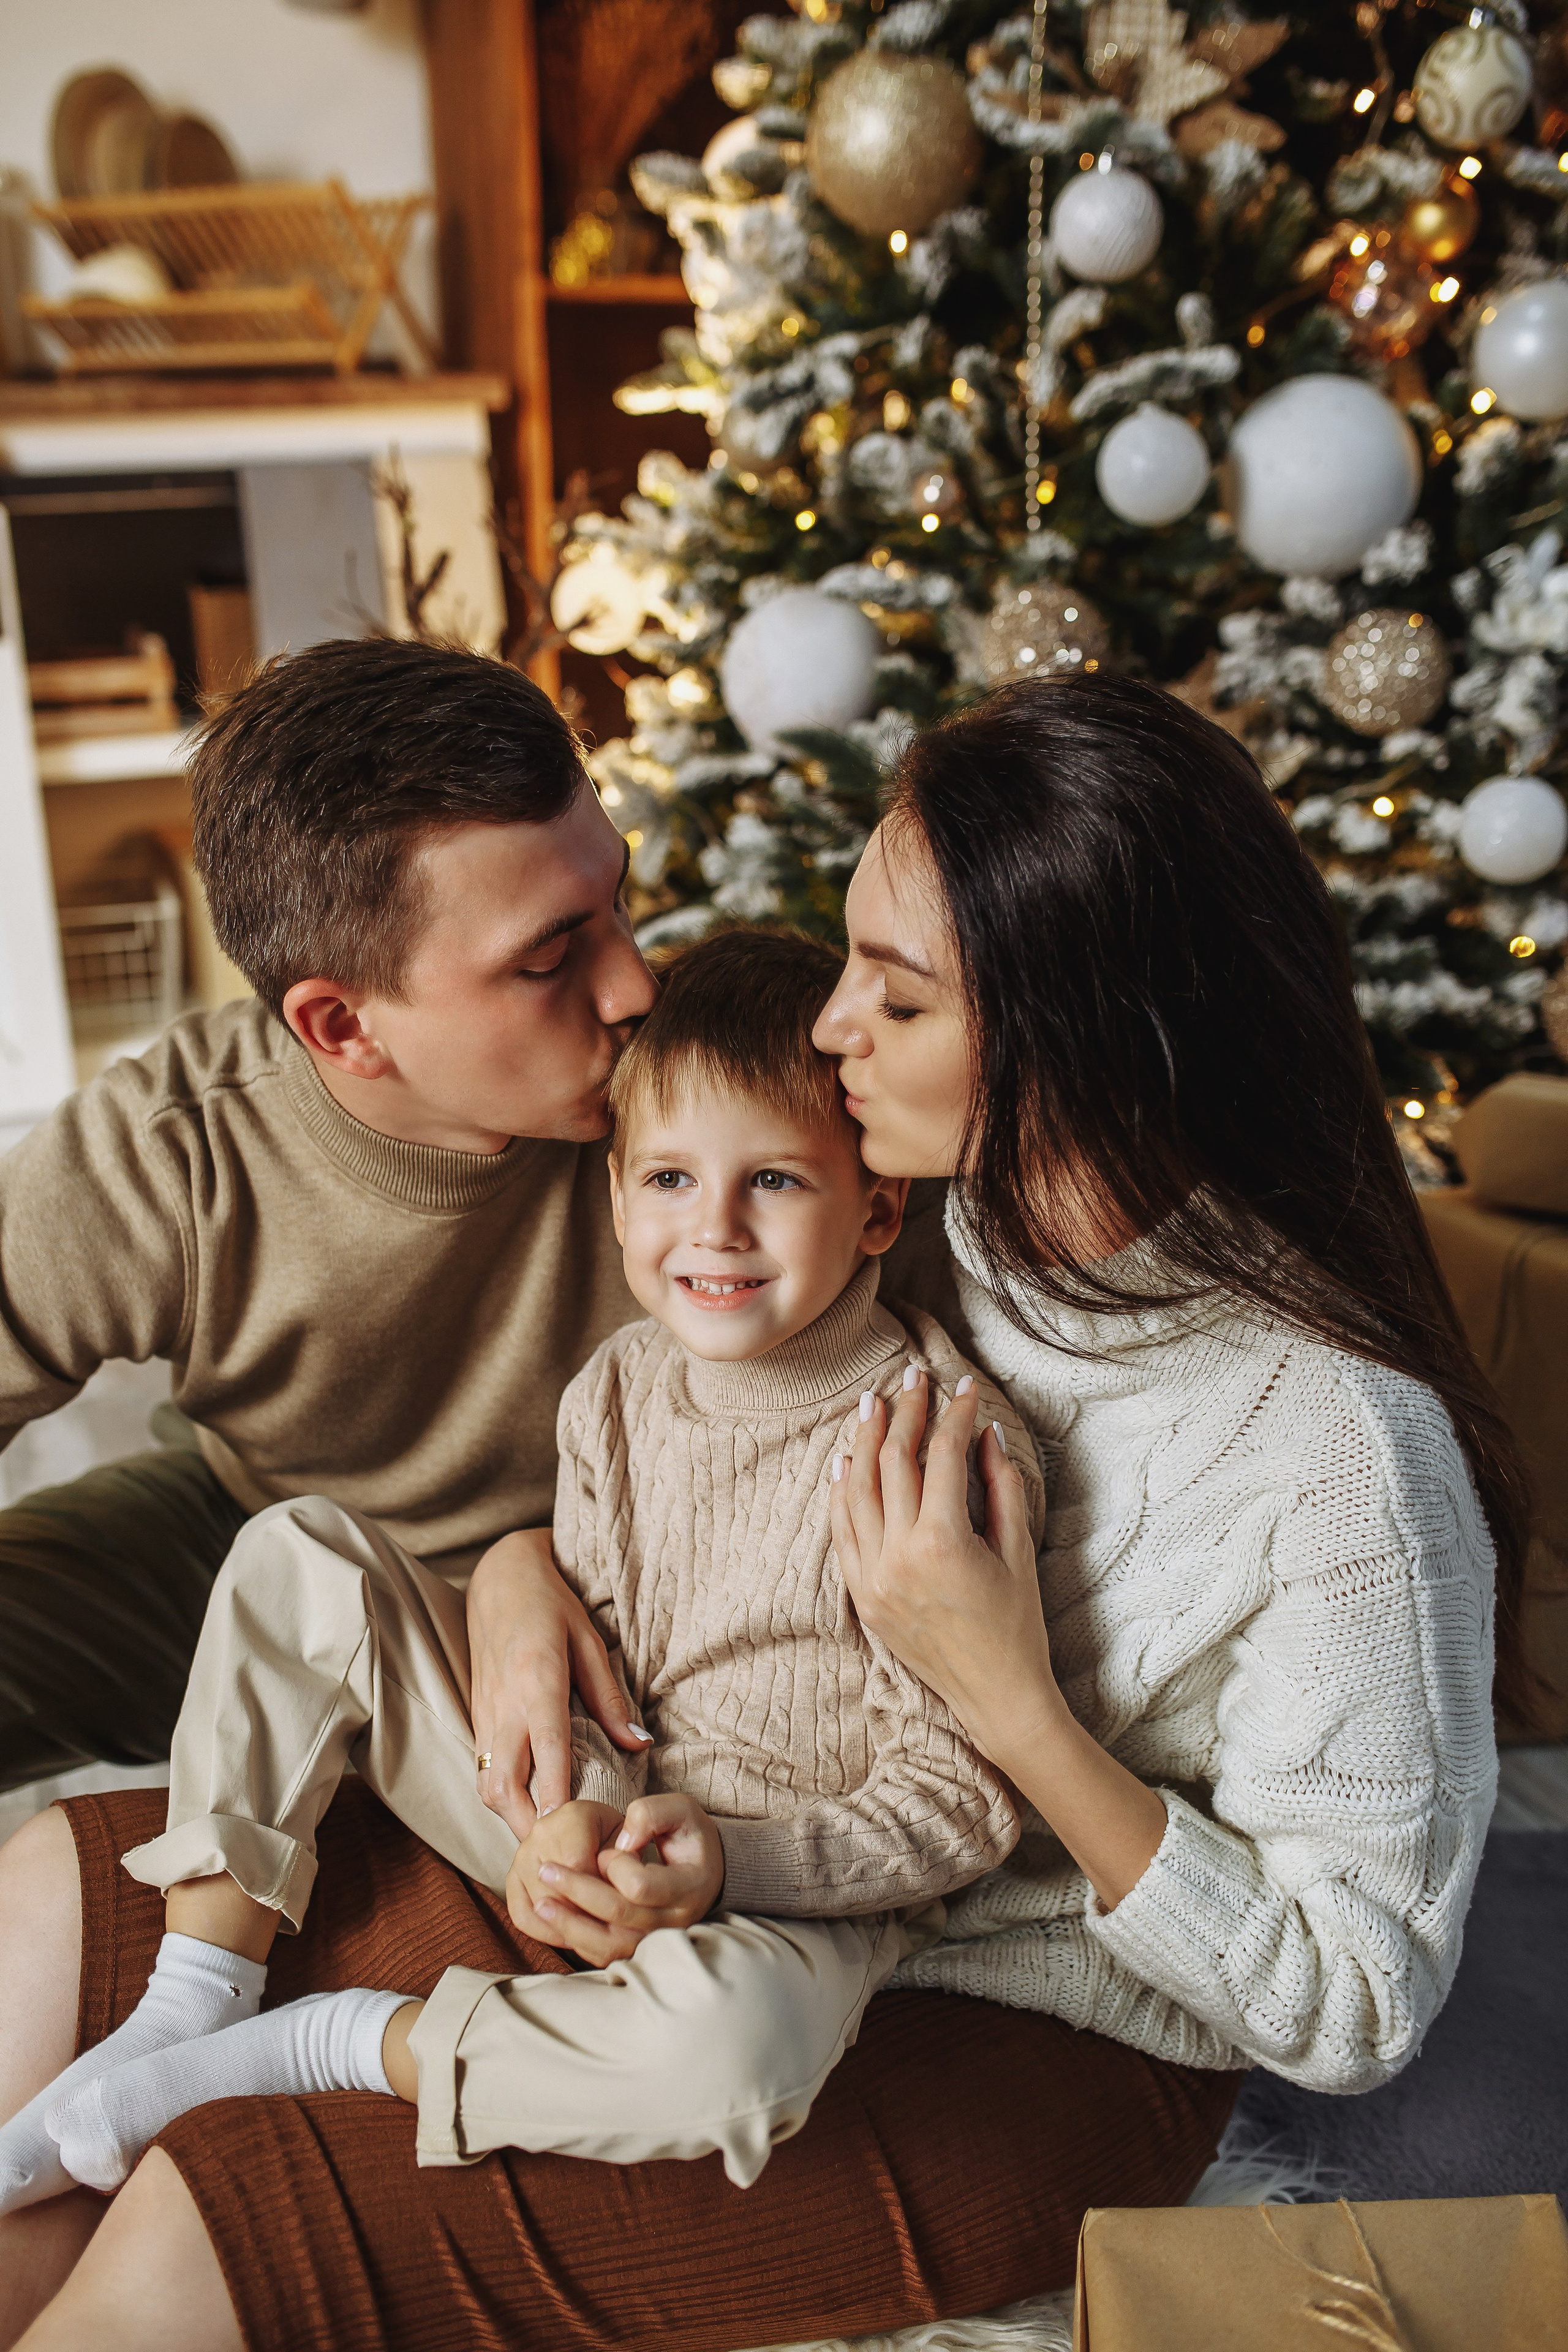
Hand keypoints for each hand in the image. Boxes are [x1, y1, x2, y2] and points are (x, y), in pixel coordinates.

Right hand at [467, 1529, 648, 1839]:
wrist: (499, 1577)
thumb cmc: (552, 1605)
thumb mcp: (591, 1641)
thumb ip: (611, 1698)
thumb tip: (639, 1746)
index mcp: (537, 1680)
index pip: (545, 1749)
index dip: (554, 1795)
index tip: (569, 1833)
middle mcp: (504, 1702)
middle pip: (504, 1782)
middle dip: (527, 1826)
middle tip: (562, 1856)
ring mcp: (484, 1712)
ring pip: (487, 1783)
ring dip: (511, 1817)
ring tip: (546, 1842)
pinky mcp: (476, 1715)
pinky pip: (483, 1769)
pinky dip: (502, 1797)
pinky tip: (526, 1811)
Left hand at [506, 1794, 724, 1966]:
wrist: (704, 1873)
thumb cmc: (689, 1836)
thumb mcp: (682, 1810)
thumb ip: (651, 1815)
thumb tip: (621, 1843)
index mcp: (689, 1887)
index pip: (641, 1885)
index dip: (616, 1865)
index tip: (605, 1849)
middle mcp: (673, 1921)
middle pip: (618, 1914)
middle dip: (577, 1890)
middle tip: (544, 1868)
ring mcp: (655, 1941)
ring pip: (607, 1945)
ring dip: (570, 1924)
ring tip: (541, 1903)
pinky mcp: (637, 1951)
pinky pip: (602, 1956)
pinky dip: (575, 1940)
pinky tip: (554, 1920)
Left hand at [830, 1373, 1059, 1770]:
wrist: (995, 1698)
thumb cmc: (1017, 1626)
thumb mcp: (1017, 1551)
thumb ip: (1001, 1487)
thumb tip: (985, 1433)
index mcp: (942, 1542)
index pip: (940, 1457)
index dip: (953, 1415)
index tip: (964, 1387)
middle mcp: (897, 1555)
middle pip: (892, 1463)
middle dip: (905, 1413)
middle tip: (913, 1378)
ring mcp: (873, 1577)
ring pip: (856, 1491)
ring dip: (865, 1441)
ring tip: (874, 1404)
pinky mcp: (863, 1595)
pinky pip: (842, 1532)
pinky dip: (841, 1492)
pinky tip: (847, 1461)